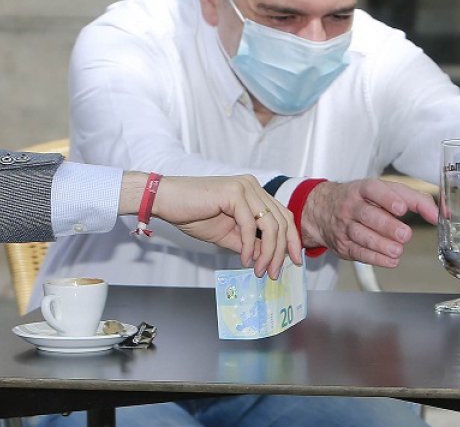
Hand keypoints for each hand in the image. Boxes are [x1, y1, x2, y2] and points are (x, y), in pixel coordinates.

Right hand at [140, 174, 302, 278]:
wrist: (166, 201)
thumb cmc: (191, 213)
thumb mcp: (226, 234)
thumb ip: (247, 242)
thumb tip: (266, 258)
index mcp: (253, 192)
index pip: (283, 216)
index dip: (292, 240)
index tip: (293, 261)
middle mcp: (252, 186)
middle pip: (281, 221)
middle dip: (281, 251)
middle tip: (274, 273)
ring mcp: (244, 187)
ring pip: (270, 225)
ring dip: (268, 252)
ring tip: (260, 271)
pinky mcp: (234, 192)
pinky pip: (250, 225)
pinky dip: (250, 246)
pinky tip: (245, 260)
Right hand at [300, 178, 437, 267]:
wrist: (323, 210)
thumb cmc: (362, 199)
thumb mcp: (385, 191)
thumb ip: (415, 199)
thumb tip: (439, 213)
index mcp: (363, 188)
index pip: (374, 190)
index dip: (388, 199)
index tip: (401, 208)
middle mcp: (352, 206)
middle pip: (368, 215)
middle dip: (387, 226)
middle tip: (404, 234)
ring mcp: (345, 225)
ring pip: (361, 235)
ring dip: (381, 244)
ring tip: (397, 250)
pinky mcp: (343, 244)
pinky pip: (358, 252)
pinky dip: (375, 258)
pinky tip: (390, 260)